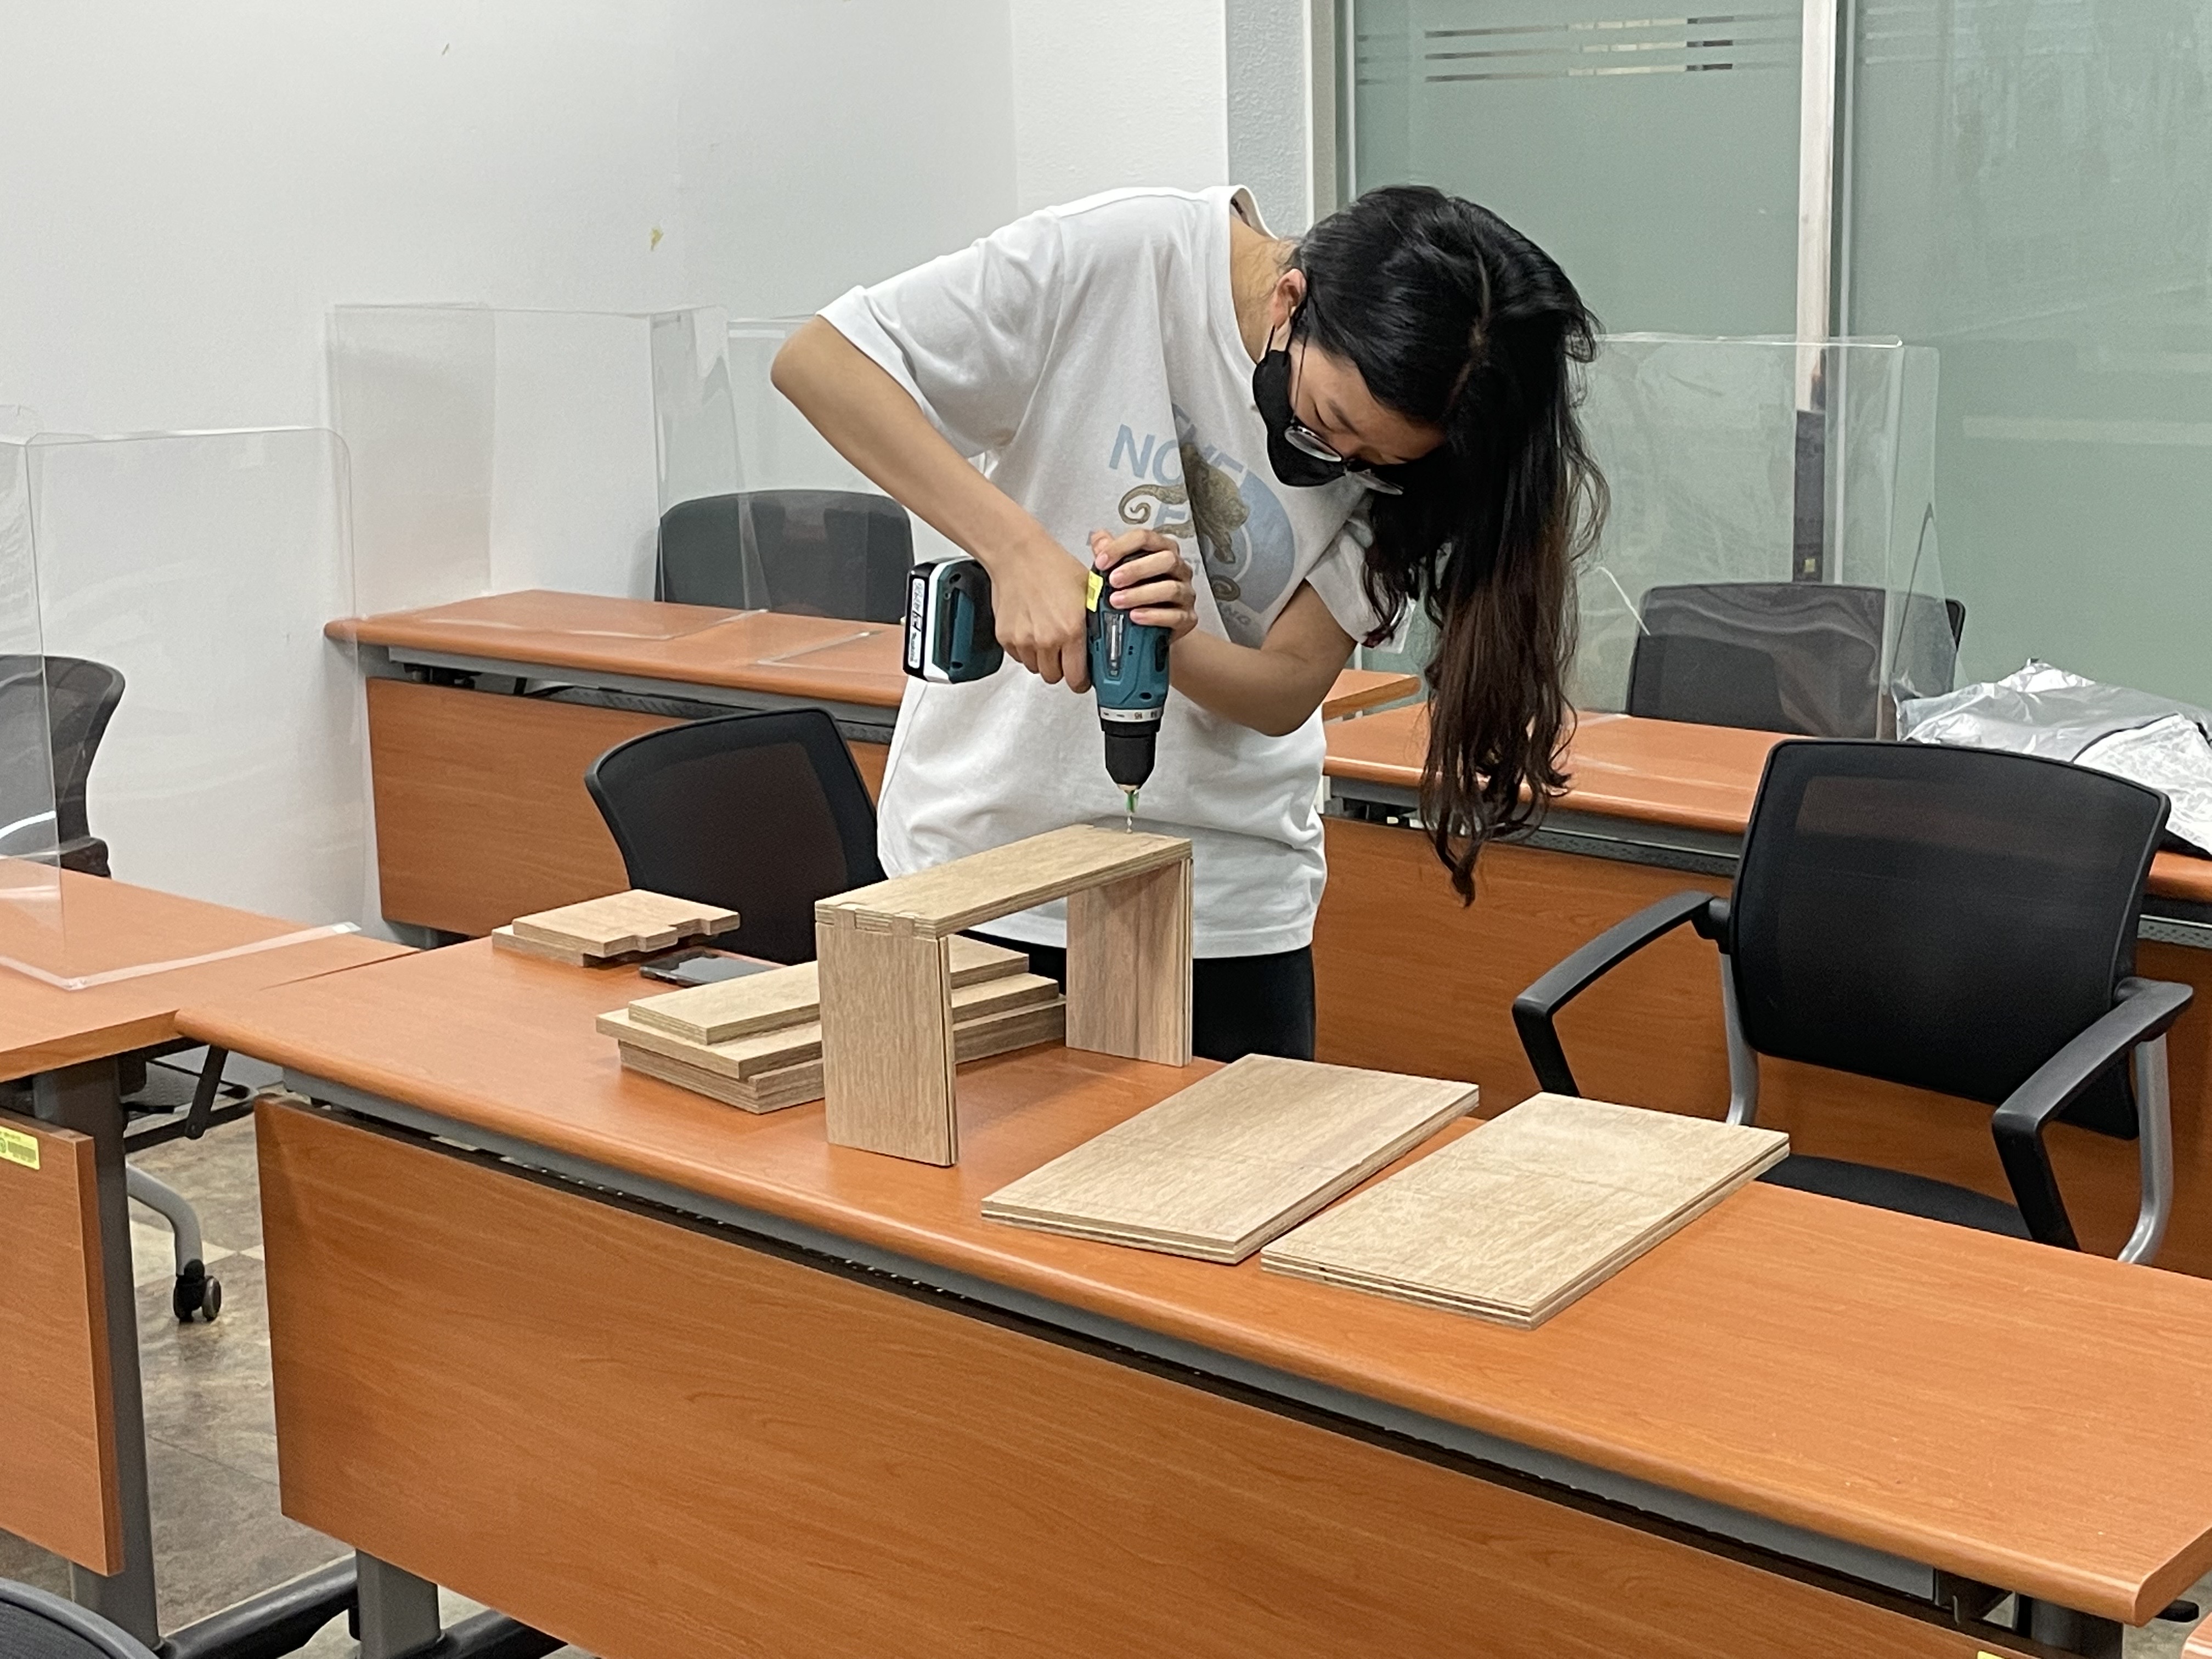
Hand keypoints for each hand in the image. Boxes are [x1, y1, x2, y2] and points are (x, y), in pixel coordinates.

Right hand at [986, 538, 1091, 690]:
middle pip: (1055, 677)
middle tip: (1064, 652)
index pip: (1077, 679)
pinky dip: (1025, 649)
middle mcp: (1046, 639)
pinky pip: (1019, 656)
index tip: (1082, 677)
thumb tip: (1106, 640)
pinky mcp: (1005, 637)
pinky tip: (1031, 628)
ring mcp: (1023, 640)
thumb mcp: (1088, 590)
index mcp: (1071, 630)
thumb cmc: (1051, 565)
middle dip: (1062, 668)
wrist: (1017, 554)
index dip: (1081, 681)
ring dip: (1043, 658)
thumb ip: (1096, 620)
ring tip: (1046, 635)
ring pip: (1036, 668)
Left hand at [1089, 528, 1196, 641]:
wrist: (1148, 627)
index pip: (1145, 538)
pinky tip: (1135, 616)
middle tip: (1113, 581)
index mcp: (1162, 550)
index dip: (1121, 547)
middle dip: (1136, 569)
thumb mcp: (1117, 570)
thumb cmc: (1135, 593)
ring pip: (1171, 588)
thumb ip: (1109, 553)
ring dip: (1140, 594)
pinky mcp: (1188, 618)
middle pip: (1166, 559)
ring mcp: (1186, 593)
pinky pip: (1176, 616)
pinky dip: (1153, 616)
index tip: (1101, 561)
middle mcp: (1179, 569)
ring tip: (1117, 601)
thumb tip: (1099, 538)